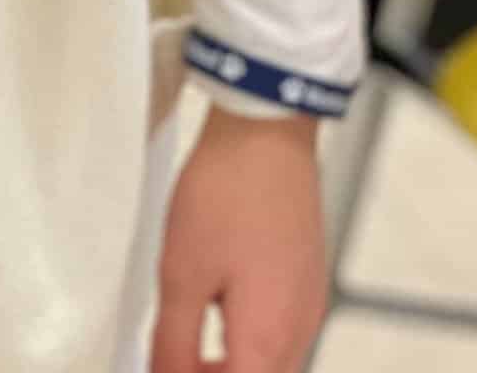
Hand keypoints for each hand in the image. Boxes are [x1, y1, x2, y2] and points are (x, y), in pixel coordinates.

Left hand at [151, 107, 328, 372]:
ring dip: (235, 363)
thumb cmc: (228, 190)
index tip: (167, 369)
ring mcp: (309, 301)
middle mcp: (299, 328)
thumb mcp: (181, 273)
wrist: (264, 128)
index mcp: (268, 339)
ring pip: (273, 362)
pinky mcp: (307, 275)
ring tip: (189, 335)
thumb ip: (173, 342)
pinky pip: (282, 329)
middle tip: (174, 360)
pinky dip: (250, 336)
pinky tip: (219, 304)